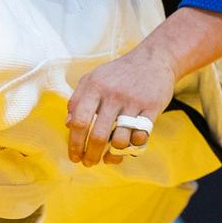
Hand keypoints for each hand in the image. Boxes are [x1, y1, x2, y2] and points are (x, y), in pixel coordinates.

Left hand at [65, 45, 176, 166]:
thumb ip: (78, 99)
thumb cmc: (119, 73)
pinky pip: (141, 136)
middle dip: (91, 155)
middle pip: (98, 135)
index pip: (79, 121)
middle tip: (89, 163)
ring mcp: (134, 101)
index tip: (74, 156)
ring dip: (114, 154)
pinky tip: (129, 145)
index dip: (74, 143)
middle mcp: (113, 94)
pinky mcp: (152, 107)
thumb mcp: (94, 78)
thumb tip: (67, 124)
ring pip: (121, 140)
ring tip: (110, 156)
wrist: (154, 59)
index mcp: (95, 87)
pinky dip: (134, 146)